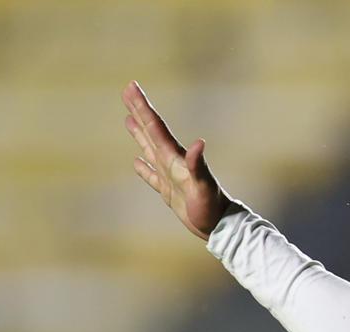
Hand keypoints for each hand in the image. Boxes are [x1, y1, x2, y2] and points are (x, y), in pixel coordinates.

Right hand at [122, 81, 229, 241]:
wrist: (221, 226)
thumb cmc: (213, 207)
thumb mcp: (205, 186)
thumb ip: (199, 164)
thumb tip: (200, 142)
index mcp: (176, 157)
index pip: (156, 127)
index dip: (143, 107)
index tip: (131, 86)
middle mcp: (172, 162)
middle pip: (152, 131)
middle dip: (139, 110)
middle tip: (127, 90)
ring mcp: (170, 175)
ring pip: (150, 148)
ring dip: (139, 133)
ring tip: (129, 118)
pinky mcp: (169, 191)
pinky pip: (152, 176)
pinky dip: (143, 168)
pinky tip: (137, 161)